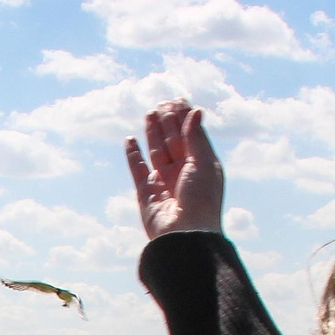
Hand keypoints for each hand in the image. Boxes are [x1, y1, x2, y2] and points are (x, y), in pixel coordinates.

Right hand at [126, 98, 224, 239]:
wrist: (185, 234)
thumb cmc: (201, 199)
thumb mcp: (203, 163)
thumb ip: (196, 136)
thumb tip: (196, 111)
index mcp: (201, 165)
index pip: (192, 136)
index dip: (185, 118)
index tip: (178, 100)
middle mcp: (183, 173)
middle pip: (174, 141)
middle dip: (168, 122)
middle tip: (162, 104)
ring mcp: (164, 183)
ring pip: (157, 151)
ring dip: (153, 133)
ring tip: (149, 113)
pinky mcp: (146, 193)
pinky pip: (137, 170)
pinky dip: (133, 155)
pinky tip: (130, 140)